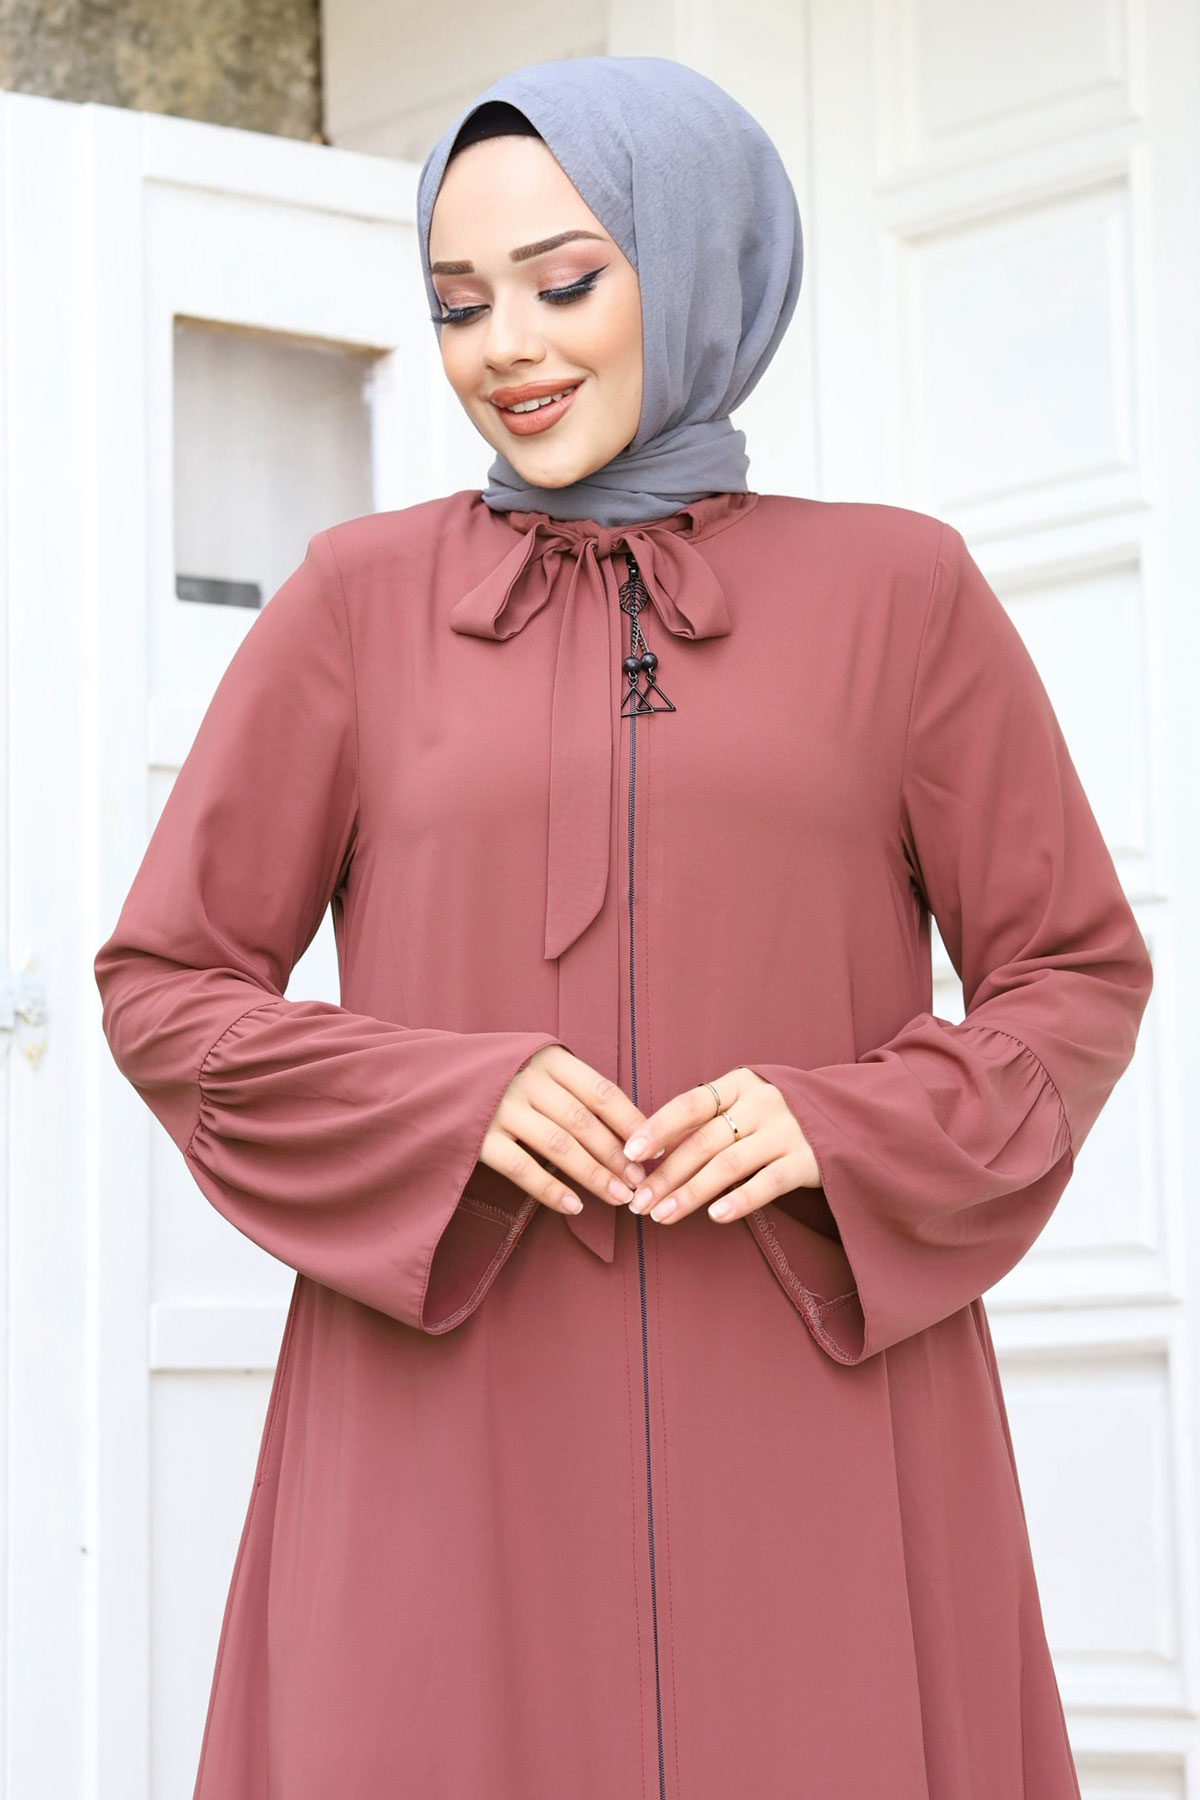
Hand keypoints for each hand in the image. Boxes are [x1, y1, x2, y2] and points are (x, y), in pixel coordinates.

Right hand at [478, 1044, 650, 1216]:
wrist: (431, 1075)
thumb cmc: (500, 1075)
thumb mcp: (536, 1065)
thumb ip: (572, 1088)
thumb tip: (628, 1129)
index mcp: (548, 1059)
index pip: (602, 1092)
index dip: (632, 1123)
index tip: (656, 1150)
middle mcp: (527, 1080)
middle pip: (585, 1123)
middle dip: (618, 1157)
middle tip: (642, 1183)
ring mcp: (501, 1108)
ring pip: (560, 1147)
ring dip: (594, 1176)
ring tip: (619, 1198)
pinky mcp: (479, 1138)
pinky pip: (523, 1169)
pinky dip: (551, 1190)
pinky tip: (574, 1206)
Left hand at [620, 1067, 820, 1224]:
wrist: (852, 1117)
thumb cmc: (782, 1114)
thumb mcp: (748, 1102)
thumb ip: (711, 1120)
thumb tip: (653, 1153)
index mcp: (740, 1083)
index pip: (690, 1103)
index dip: (658, 1127)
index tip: (629, 1153)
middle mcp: (763, 1103)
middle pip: (703, 1141)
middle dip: (666, 1174)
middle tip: (638, 1202)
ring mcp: (787, 1131)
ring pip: (728, 1165)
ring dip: (690, 1193)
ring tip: (662, 1216)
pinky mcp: (809, 1161)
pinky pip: (768, 1184)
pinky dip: (740, 1200)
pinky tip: (715, 1216)